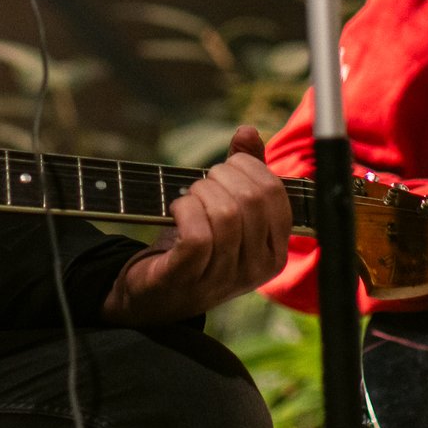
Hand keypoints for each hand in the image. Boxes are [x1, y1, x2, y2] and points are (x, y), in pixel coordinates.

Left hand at [100, 126, 291, 326]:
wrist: (152, 295)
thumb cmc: (193, 248)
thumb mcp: (224, 210)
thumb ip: (243, 173)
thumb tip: (247, 132)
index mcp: (274, 250)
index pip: (275, 193)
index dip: (248, 167)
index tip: (225, 169)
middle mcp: (257, 268)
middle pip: (251, 200)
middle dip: (221, 177)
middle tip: (202, 183)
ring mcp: (224, 278)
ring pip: (225, 215)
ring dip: (200, 193)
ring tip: (188, 199)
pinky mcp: (189, 278)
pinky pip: (197, 235)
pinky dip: (184, 210)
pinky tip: (175, 210)